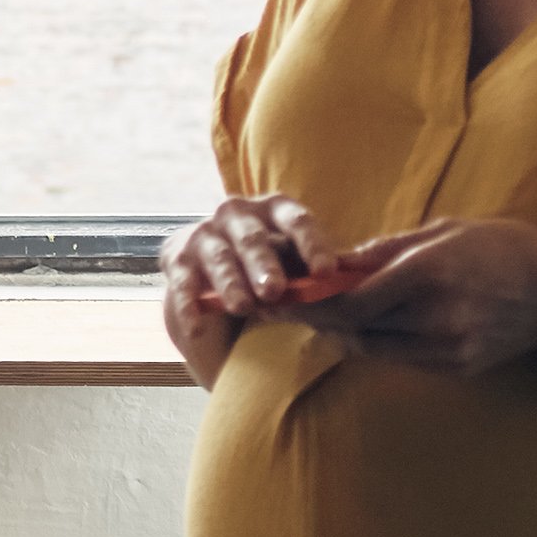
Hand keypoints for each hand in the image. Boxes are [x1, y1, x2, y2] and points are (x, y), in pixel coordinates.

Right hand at [161, 192, 331, 374]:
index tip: (326, 272)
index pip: (297, 220)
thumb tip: (359, 283)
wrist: (214, 265)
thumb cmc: (271, 263)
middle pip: (253, 238)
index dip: (312, 244)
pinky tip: (197, 327)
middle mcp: (237, 214)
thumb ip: (317, 269)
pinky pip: (182, 282)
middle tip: (275, 290)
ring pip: (219, 257)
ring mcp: (205, 233)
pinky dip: (189, 304)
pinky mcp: (177, 257)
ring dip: (230, 282)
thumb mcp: (295, 260)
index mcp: (275, 209)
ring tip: (242, 306)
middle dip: (263, 264)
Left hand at [299, 215, 536, 373]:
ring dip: (345, 334)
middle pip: (356, 330)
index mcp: (430, 274)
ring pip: (374, 350)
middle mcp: (437, 317)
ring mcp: (450, 348)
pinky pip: (401, 359)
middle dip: (320, 320)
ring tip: (325, 316)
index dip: (312, 303)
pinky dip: (377, 344)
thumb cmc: (503, 248)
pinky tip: (368, 328)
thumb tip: (338, 262)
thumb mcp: (445, 231)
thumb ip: (388, 250)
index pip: (353, 301)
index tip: (285, 295)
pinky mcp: (459, 367)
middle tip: (294, 307)